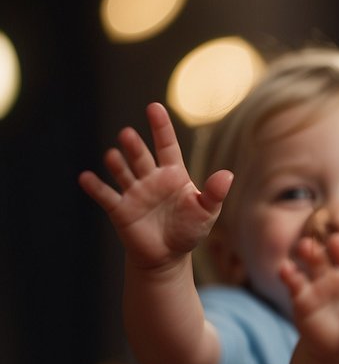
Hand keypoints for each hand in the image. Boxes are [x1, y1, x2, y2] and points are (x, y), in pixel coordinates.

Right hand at [78, 102, 231, 270]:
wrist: (168, 256)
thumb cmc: (189, 230)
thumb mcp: (207, 211)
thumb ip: (214, 193)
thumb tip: (227, 175)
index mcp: (173, 174)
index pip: (166, 145)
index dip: (161, 127)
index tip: (154, 107)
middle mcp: (151, 178)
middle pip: (141, 157)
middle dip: (134, 146)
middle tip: (128, 135)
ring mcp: (134, 192)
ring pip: (123, 173)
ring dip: (117, 164)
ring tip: (113, 156)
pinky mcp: (120, 209)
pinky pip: (106, 196)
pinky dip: (96, 187)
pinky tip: (86, 178)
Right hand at [280, 233, 338, 362]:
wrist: (338, 350)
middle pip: (336, 257)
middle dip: (335, 248)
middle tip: (334, 241)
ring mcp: (319, 283)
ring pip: (314, 263)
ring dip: (310, 254)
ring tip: (305, 247)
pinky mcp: (301, 296)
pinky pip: (294, 282)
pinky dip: (288, 274)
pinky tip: (284, 269)